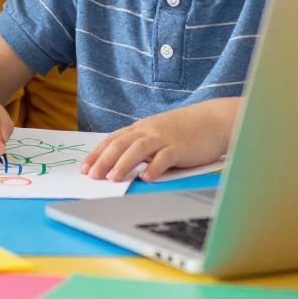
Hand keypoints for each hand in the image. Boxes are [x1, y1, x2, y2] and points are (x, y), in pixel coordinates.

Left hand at [81, 99, 236, 180]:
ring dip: (124, 163)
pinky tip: (147, 177)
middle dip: (104, 160)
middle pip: (121, 144)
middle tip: (92, 176)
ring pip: (139, 148)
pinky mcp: (180, 147)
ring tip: (113, 178)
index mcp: (141, 129)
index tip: (84, 168)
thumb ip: (141, 147)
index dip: (97, 154)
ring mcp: (165, 138)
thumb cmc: (185, 130)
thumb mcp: (158, 134)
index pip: (113, 140)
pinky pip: (165, 157)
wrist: (213, 120)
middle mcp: (149, 131)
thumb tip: (120, 164)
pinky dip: (155, 167)